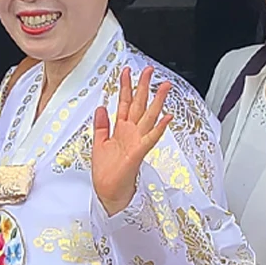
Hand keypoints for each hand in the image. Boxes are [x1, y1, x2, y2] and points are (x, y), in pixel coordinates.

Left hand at [91, 66, 173, 215]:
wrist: (108, 193)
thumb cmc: (106, 172)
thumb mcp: (99, 143)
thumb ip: (101, 125)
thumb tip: (101, 107)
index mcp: (121, 129)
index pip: (125, 103)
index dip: (126, 87)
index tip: (127, 71)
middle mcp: (131, 133)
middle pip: (139, 105)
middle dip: (144, 87)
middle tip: (149, 71)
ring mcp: (136, 142)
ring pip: (148, 117)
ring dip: (157, 102)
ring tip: (164, 87)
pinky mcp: (138, 153)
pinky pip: (150, 138)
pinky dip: (159, 128)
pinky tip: (167, 118)